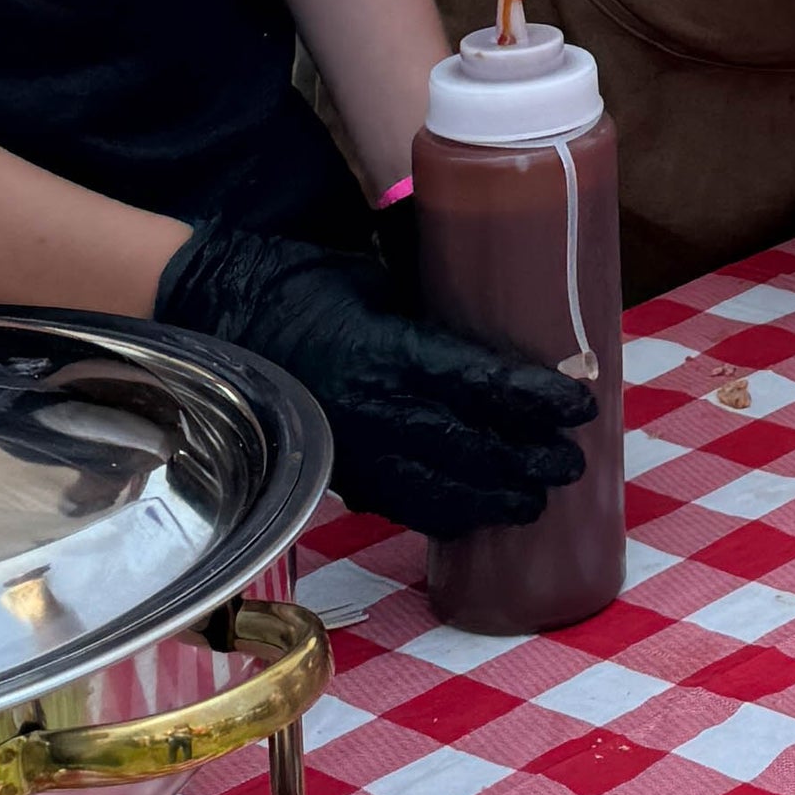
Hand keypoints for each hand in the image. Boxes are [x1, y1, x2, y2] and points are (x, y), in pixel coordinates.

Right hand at [156, 217, 593, 533]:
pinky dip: (441, 515)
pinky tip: (473, 518)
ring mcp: (349, 449)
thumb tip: (498, 307)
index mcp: (386, 351)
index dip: (536, 400)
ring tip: (537, 504)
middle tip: (573, 464)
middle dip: (528, 461)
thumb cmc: (297, 284)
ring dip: (493, 500)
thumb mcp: (374, 276)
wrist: (214, 319)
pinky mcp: (332, 472)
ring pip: (436, 490)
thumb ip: (430, 302)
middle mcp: (371, 409)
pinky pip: (396, 504)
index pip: (480, 382)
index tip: (581, 405)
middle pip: (469, 447)